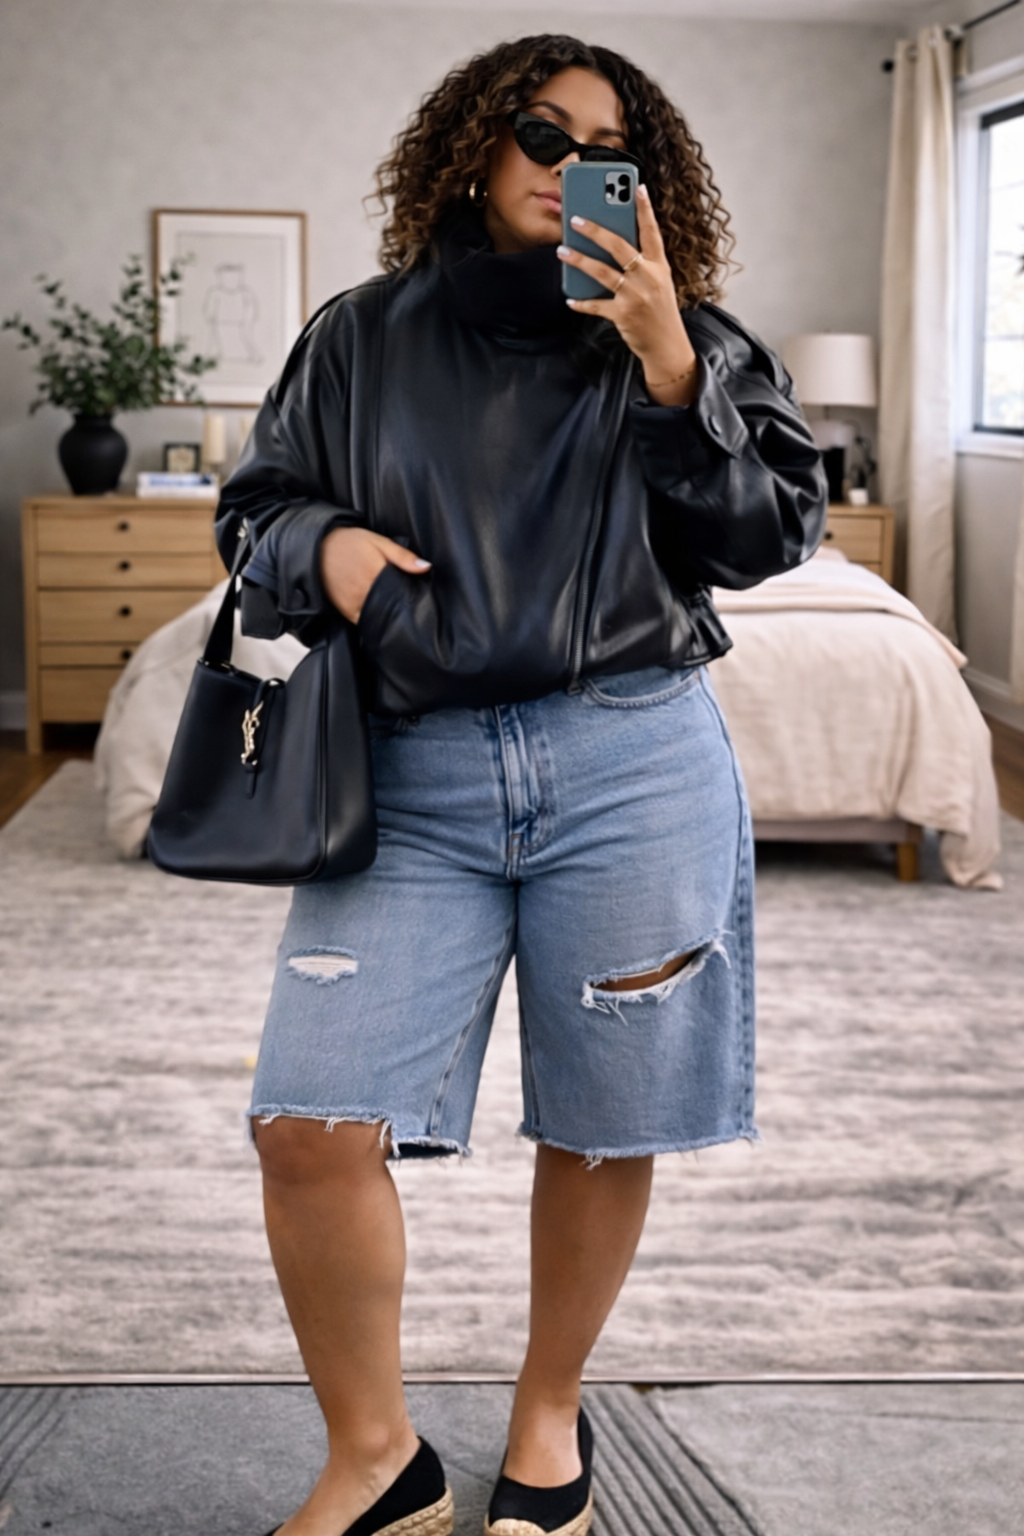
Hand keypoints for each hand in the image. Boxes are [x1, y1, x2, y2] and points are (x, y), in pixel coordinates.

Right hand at [320, 526, 429, 624]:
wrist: (317, 549)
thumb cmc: (349, 543)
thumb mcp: (378, 542)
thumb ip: (402, 556)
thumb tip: (426, 567)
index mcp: (375, 574)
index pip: (402, 593)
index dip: (412, 595)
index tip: (418, 594)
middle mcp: (363, 593)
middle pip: (392, 607)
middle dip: (401, 605)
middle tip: (407, 600)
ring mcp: (354, 605)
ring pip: (380, 617)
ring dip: (388, 613)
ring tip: (394, 605)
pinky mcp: (346, 612)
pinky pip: (365, 621)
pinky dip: (374, 618)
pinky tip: (379, 610)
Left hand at [556, 185, 699, 407]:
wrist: (667, 345)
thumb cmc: (659, 311)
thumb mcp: (658, 282)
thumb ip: (641, 263)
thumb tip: (610, 244)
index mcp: (659, 266)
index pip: (652, 232)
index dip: (645, 209)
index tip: (637, 186)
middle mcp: (649, 277)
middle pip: (620, 247)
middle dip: (596, 231)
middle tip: (576, 219)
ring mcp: (636, 296)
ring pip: (603, 273)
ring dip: (580, 261)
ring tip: (562, 251)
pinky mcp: (624, 315)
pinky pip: (597, 305)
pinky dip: (582, 302)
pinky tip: (570, 298)